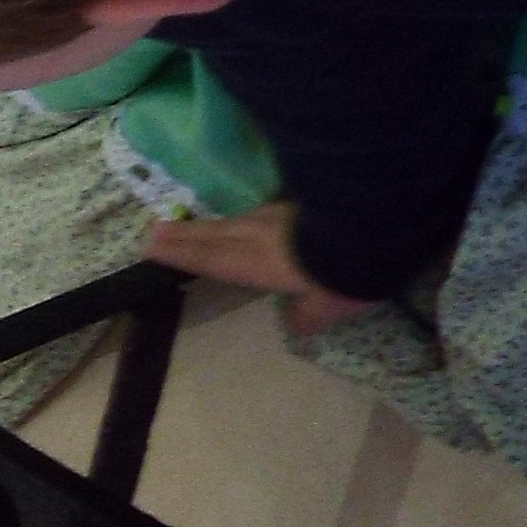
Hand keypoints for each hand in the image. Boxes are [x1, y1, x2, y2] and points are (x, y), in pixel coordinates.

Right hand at [149, 205, 372, 336]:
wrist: (375, 227)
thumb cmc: (342, 273)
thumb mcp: (328, 305)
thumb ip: (307, 315)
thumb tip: (295, 323)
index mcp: (256, 263)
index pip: (210, 259)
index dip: (181, 255)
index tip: (151, 247)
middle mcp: (260, 235)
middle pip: (215, 234)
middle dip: (185, 234)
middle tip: (156, 230)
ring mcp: (282, 215)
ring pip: (239, 220)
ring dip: (215, 224)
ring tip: (200, 227)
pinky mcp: (305, 203)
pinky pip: (268, 211)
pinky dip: (251, 216)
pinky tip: (256, 216)